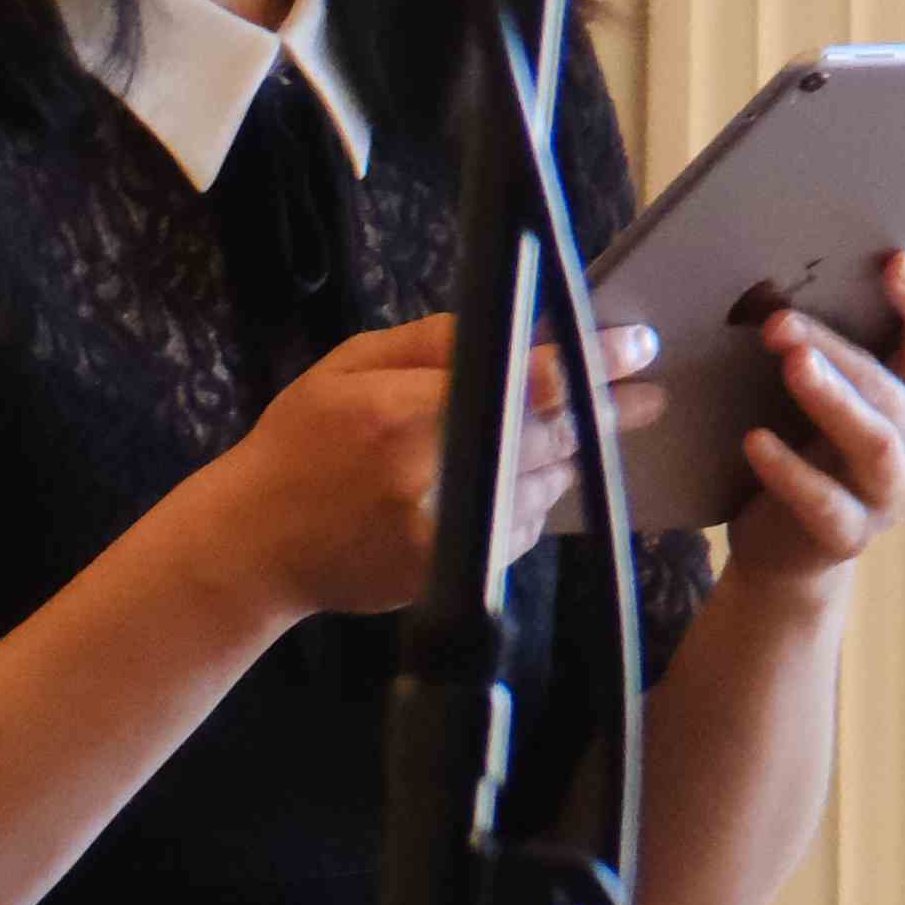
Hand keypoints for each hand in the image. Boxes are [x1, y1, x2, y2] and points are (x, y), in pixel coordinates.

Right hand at [202, 306, 637, 624]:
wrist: (255, 547)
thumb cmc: (299, 445)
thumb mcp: (348, 367)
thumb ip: (431, 345)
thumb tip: (516, 330)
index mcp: (406, 411)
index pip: (525, 381)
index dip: (591, 362)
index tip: (638, 346)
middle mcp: (434, 474)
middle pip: (552, 435)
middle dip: (605, 409)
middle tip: (649, 394)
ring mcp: (447, 534)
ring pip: (545, 484)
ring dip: (568, 457)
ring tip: (579, 433)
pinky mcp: (453, 574)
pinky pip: (522, 531)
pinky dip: (531, 502)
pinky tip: (516, 485)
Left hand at [725, 244, 904, 579]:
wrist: (787, 540)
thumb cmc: (807, 442)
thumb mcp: (825, 389)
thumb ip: (822, 343)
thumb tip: (773, 285)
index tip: (895, 260)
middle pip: (890, 385)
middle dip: (838, 347)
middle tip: (783, 320)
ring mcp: (894, 491)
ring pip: (871, 439)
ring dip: (830, 398)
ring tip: (791, 364)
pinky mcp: (851, 534)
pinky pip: (824, 500)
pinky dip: (789, 469)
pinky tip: (754, 441)